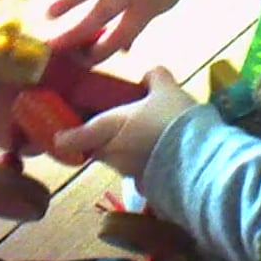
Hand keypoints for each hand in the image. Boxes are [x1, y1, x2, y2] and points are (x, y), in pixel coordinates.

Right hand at [47, 0, 198, 64]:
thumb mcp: (160, 5)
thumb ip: (138, 25)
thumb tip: (120, 50)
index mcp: (148, 5)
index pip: (123, 33)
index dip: (104, 49)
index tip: (83, 61)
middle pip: (103, 11)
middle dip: (78, 29)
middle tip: (54, 44)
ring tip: (49, 14)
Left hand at [54, 66, 194, 182]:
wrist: (197, 157)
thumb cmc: (172, 118)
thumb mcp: (166, 89)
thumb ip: (155, 77)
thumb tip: (148, 74)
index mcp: (107, 127)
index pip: (72, 139)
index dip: (66, 137)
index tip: (63, 134)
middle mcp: (112, 153)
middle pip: (97, 150)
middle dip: (103, 141)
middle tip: (120, 126)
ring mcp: (129, 172)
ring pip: (119, 160)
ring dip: (127, 151)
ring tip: (148, 136)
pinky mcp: (147, 185)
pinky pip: (140, 171)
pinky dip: (146, 162)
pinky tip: (163, 151)